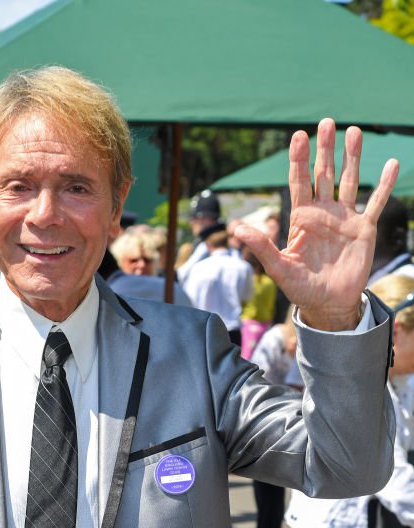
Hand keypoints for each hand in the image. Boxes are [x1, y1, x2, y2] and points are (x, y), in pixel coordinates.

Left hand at [235, 119, 399, 331]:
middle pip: (323, 174)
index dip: (298, 160)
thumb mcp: (278, 267)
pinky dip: (385, 184)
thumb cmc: (301, 288)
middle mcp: (323, 213)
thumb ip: (261, 246)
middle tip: (326, 122)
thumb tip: (236, 229)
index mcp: (301, 218)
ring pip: (349, 180)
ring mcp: (344, 219)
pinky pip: (376, 202)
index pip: (299, 182)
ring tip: (353, 131)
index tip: (298, 136)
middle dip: (324, 149)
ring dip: (352, 157)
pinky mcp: (363, 229)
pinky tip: (392, 164)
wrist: (328, 305)